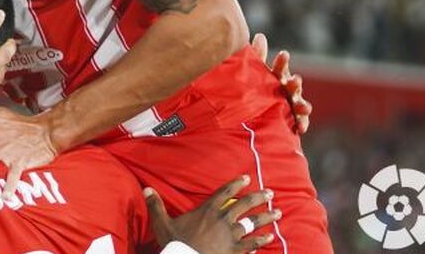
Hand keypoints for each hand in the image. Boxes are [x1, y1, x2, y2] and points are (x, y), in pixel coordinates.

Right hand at [145, 175, 279, 253]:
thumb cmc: (175, 243)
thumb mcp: (162, 223)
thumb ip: (156, 205)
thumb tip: (146, 189)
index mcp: (206, 211)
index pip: (224, 193)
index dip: (235, 184)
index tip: (246, 177)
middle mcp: (222, 220)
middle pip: (243, 205)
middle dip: (258, 198)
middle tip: (270, 193)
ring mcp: (230, 236)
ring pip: (252, 223)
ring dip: (266, 218)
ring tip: (277, 213)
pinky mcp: (235, 251)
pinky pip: (252, 243)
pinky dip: (261, 240)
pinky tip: (270, 237)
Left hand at [251, 33, 311, 133]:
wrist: (251, 119)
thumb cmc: (253, 90)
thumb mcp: (253, 74)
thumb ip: (257, 56)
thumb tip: (260, 36)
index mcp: (277, 77)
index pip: (280, 68)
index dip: (282, 62)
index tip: (283, 54)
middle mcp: (286, 90)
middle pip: (292, 86)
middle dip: (294, 84)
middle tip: (295, 81)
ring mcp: (291, 106)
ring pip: (300, 104)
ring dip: (302, 105)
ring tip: (303, 108)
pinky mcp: (293, 121)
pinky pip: (300, 122)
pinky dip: (302, 123)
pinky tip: (301, 128)